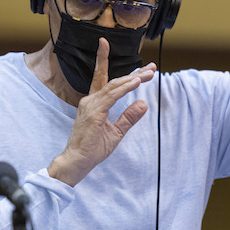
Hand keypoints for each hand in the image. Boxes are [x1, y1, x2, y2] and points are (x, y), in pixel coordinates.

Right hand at [48, 38, 155, 185]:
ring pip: (114, 86)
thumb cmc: (93, 148)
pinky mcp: (94, 112)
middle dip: (134, 73)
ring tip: (149, 74)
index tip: (142, 69)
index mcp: (95, 103)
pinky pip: (112, 96)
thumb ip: (129, 117)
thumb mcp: (117, 131)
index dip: (123, 73)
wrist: (78, 161)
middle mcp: (91, 101)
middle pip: (114, 81)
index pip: (109, 83)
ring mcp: (91, 105)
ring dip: (133, 78)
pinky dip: (125, 88)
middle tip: (151, 67)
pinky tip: (137, 82)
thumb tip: (144, 103)